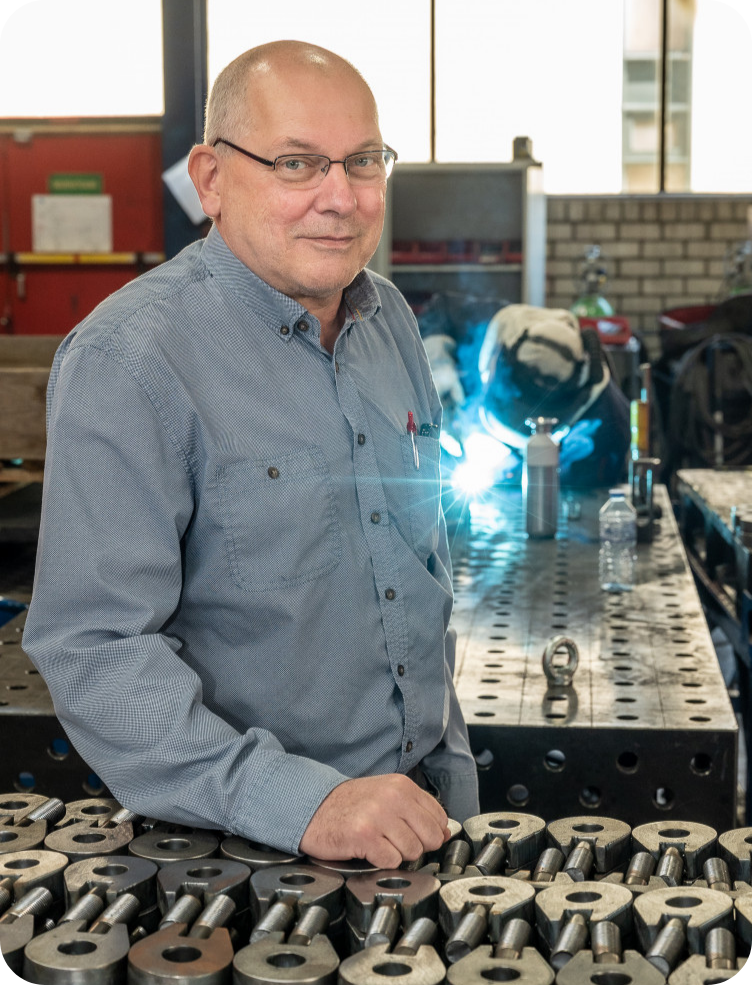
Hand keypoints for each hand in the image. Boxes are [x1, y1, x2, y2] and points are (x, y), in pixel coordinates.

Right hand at [299, 774, 449, 868]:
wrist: (313, 808)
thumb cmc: (351, 805)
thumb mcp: (386, 796)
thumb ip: (416, 810)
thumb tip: (446, 833)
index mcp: (402, 786)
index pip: (439, 818)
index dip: (430, 833)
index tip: (414, 834)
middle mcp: (393, 797)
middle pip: (430, 838)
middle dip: (416, 846)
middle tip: (394, 841)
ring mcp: (379, 816)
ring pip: (412, 852)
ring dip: (396, 854)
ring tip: (378, 843)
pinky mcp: (365, 836)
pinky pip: (391, 861)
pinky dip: (381, 862)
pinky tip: (368, 850)